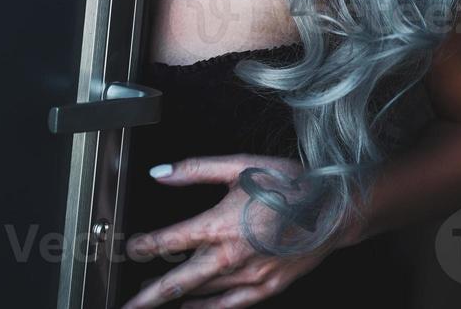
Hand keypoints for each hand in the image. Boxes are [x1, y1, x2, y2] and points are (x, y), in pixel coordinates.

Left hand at [119, 154, 343, 308]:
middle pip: (180, 281)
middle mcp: (232, 256)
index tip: (132, 247)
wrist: (334, 207)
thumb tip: (160, 173)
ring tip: (153, 300)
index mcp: (222, 224)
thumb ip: (195, 169)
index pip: (171, 241)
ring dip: (176, 297)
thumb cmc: (290, 184)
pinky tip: (191, 308)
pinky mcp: (267, 286)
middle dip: (149, 296)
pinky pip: (230, 305)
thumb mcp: (240, 166)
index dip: (146, 245)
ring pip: (202, 292)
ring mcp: (250, 276)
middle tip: (126, 306)